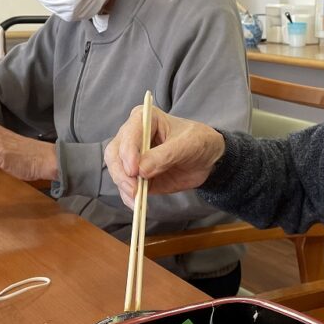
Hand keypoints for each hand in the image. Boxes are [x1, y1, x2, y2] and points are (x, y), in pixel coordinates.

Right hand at [105, 105, 224, 206]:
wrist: (207, 158)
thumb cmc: (197, 141)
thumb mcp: (186, 145)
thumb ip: (164, 156)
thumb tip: (141, 171)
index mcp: (143, 119)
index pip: (128, 134)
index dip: (128, 152)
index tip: (134, 170)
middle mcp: (132, 136)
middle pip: (115, 154)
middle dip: (121, 172)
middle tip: (134, 188)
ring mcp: (132, 157)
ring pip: (117, 171)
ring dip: (124, 187)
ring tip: (137, 199)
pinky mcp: (137, 175)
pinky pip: (126, 186)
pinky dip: (129, 197)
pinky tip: (137, 205)